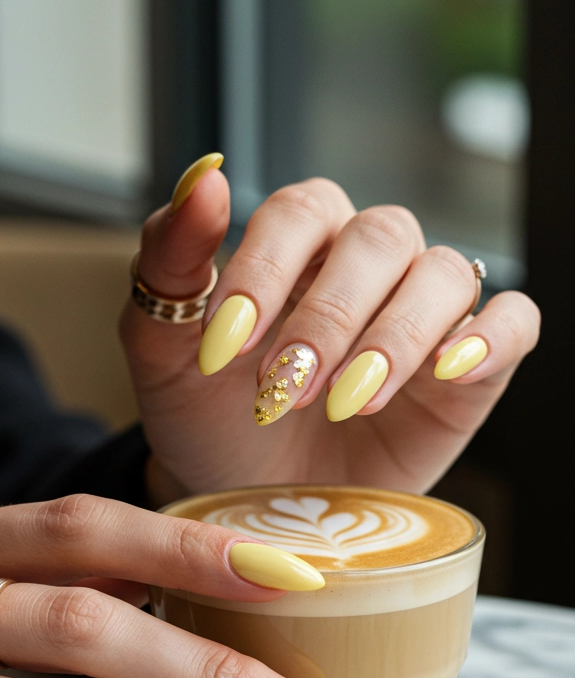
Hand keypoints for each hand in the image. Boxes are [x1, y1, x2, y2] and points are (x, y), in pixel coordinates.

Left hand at [121, 158, 539, 499]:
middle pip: (380, 238)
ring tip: (348, 401)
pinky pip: (514, 321)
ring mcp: (425, 311)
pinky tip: (447, 371)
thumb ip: (171, 259)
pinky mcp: (470, 370)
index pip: (300, 212)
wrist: (245, 502)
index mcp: (298, 239)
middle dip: (330, 317)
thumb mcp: (162, 349)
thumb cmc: (207, 418)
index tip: (227, 346)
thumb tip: (206, 174)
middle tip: (285, 390)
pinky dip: (491, 337)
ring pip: (445, 274)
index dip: (266, 270)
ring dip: (397, 336)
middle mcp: (368, 261)